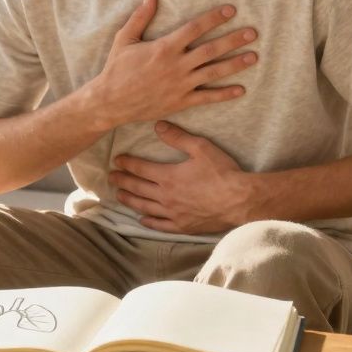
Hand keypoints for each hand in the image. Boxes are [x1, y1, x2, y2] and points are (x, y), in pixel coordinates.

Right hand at [88, 0, 257, 129]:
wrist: (110, 102)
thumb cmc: (116, 69)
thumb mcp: (125, 39)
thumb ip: (140, 17)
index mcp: (164, 48)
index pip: (195, 29)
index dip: (214, 18)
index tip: (231, 10)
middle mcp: (176, 65)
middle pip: (211, 49)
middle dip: (233, 40)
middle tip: (253, 33)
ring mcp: (180, 85)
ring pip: (213, 72)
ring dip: (235, 64)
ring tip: (254, 56)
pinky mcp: (180, 102)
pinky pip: (207, 97)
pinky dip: (224, 94)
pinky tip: (240, 89)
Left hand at [108, 121, 256, 234]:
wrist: (240, 200)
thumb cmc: (223, 172)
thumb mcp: (201, 147)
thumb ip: (177, 137)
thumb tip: (158, 126)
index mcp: (168, 177)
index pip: (140, 169)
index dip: (127, 164)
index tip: (116, 160)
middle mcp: (166, 196)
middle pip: (138, 188)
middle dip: (122, 181)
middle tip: (110, 177)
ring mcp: (173, 213)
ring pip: (145, 207)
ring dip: (130, 200)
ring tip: (119, 195)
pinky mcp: (183, 226)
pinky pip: (160, 225)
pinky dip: (149, 222)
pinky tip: (142, 219)